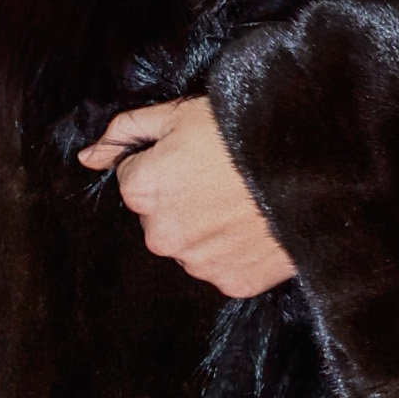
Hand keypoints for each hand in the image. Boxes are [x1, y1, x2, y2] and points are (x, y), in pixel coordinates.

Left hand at [78, 95, 297, 298]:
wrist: (311, 162)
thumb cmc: (242, 131)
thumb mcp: (177, 114)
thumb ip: (125, 133)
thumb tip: (87, 157)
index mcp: (140, 190)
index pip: (136, 179)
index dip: (167, 162)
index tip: (197, 155)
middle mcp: (160, 235)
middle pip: (161, 216)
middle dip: (183, 199)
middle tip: (223, 179)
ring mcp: (197, 263)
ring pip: (192, 244)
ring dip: (209, 228)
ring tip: (243, 202)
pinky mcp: (232, 283)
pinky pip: (224, 266)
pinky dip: (237, 251)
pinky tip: (256, 226)